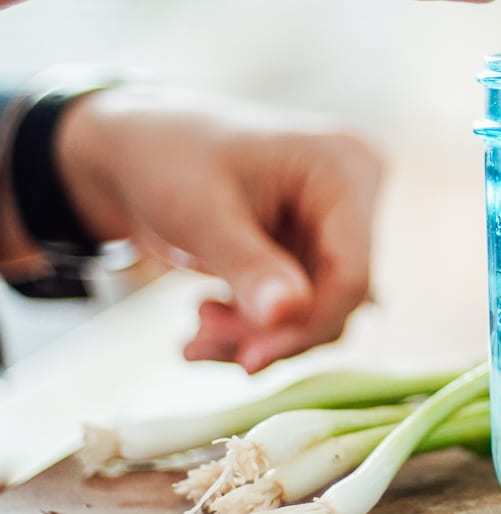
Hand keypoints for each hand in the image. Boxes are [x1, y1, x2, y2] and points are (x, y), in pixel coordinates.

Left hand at [56, 89, 384, 371]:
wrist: (133, 153)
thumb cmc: (165, 162)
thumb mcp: (202, 215)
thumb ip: (248, 267)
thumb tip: (286, 315)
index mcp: (345, 167)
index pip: (351, 272)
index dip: (306, 324)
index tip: (248, 360)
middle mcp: (353, 194)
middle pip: (336, 298)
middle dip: (270, 330)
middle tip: (202, 339)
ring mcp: (333, 224)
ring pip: (315, 311)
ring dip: (255, 334)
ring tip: (195, 332)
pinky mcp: (310, 249)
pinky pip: (296, 308)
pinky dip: (251, 327)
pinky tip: (204, 327)